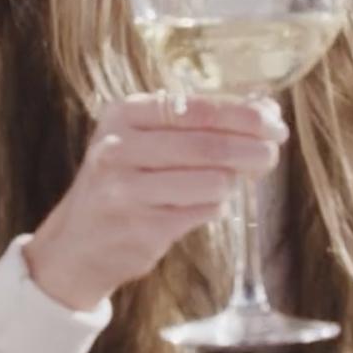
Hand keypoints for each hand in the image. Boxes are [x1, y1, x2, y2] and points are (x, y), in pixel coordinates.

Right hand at [23, 94, 285, 309]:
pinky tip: (205, 204)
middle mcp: (120, 149)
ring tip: (228, 182)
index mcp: (125, 115)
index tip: (275, 123)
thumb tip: (266, 113)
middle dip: (251, 149)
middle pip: (209, 145)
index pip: (198, 109)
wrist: (77, 243)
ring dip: (231, 182)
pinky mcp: (142, 229)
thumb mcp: (142, 138)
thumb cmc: (123, 180)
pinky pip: (203, 212)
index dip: (244, 116)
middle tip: (271, 155)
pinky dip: (214, 207)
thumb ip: (196, 124)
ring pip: (211, 181)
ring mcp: (128, 192)